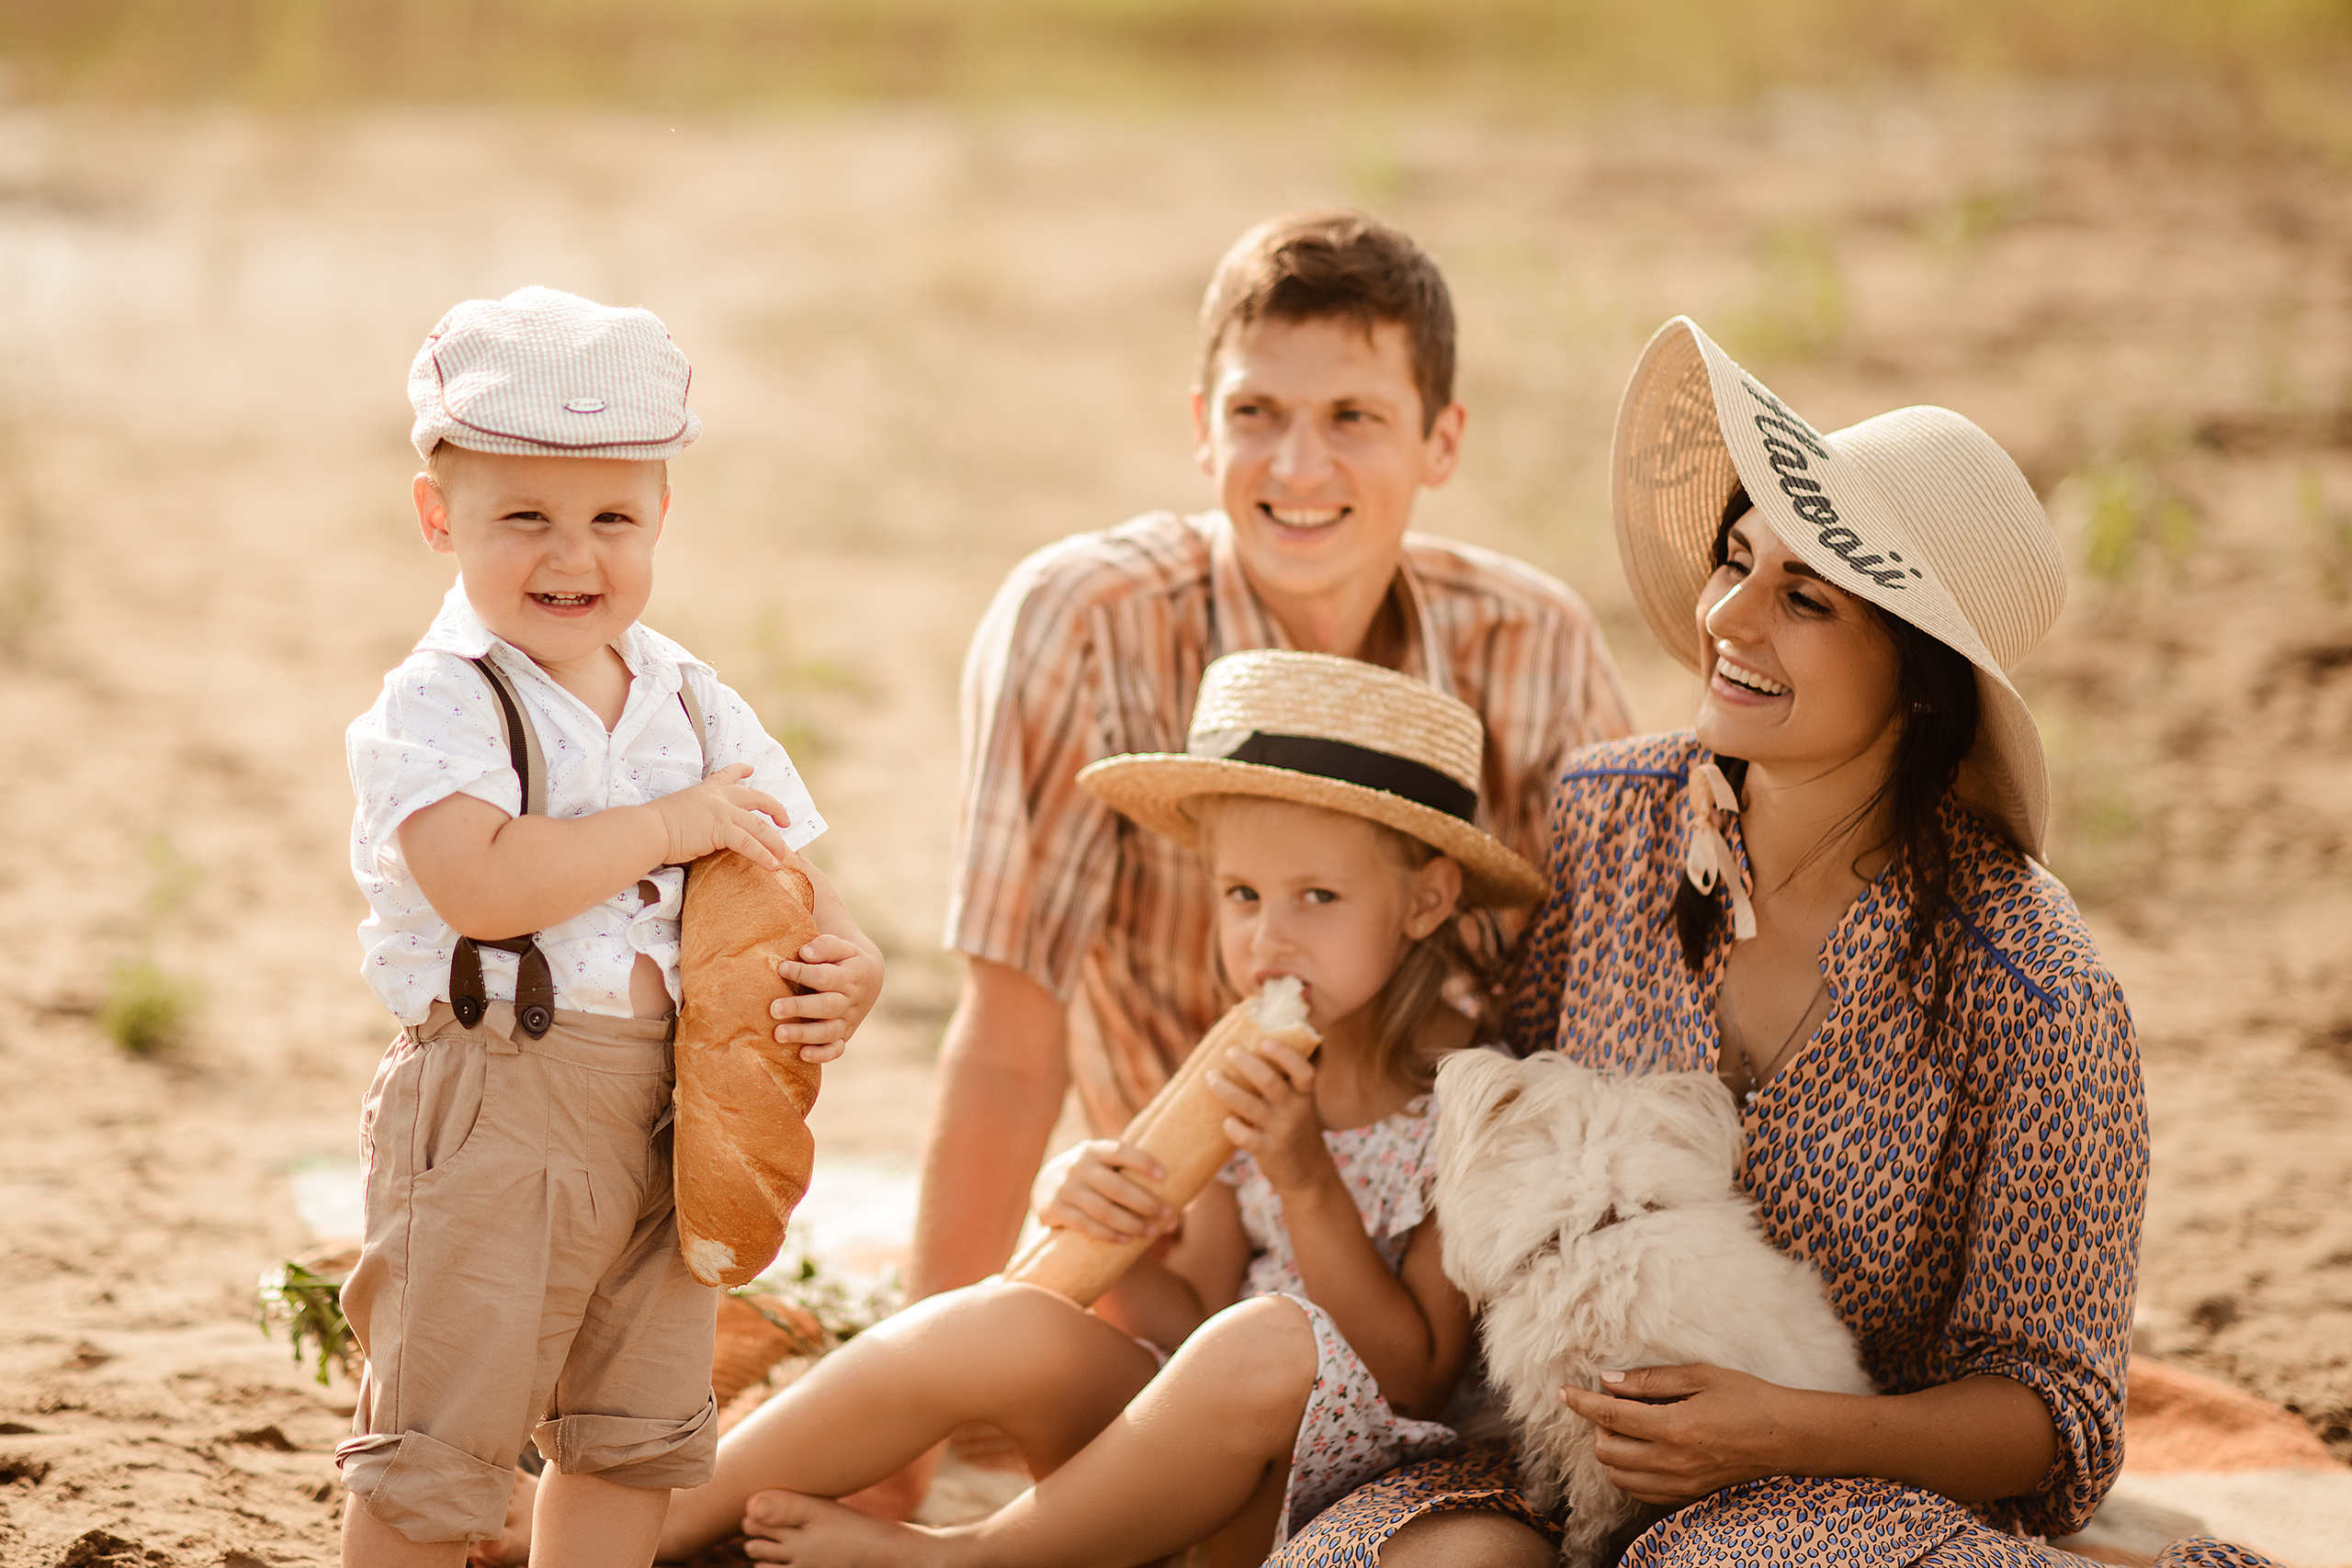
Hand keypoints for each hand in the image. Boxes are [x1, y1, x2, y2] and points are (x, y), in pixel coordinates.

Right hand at [645, 763, 794, 868]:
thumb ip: (693, 816)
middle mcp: (718, 798)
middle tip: (786, 820)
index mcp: (705, 791)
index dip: (740, 770)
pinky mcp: (721, 829)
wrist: (648, 829)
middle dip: (775, 808)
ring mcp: (722, 812)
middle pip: (756, 798)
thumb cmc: (655, 826)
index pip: (726, 775)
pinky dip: (764, 855)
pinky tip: (773, 865)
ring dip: (775, 843)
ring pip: (759, 826)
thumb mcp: (678, 812)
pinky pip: (750, 843)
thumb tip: (695, 830)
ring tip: (783, 857)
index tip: (750, 768)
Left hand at [770, 855, 883, 1061]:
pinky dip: (821, 1053)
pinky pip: (836, 1048)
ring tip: (777, 1033)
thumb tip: (785, 853)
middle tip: (773, 1006)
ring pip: (829, 1027)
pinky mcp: (843, 1034)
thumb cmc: (834, 943)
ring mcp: (850, 1016)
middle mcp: (855, 993)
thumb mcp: (829, 920)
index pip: (833, 965)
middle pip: (829, 1001)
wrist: (864, 973)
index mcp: (856, 963)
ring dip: (804, 1032)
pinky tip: (801, 1054)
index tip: (791, 957)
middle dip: (801, 1003)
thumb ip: (809, 892)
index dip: (813, 963)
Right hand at [1032, 1139, 1171, 1242]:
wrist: (1045, 1184)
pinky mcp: (1055, 1210)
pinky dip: (1108, 1234)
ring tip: (1151, 1232)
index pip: (1120, 1151)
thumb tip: (1176, 1209)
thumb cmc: (1092, 1176)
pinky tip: (1126, 1240)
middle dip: (1143, 1201)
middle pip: (1115, 1186)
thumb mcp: (1103, 1165)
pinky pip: (1085, 1225)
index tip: (1164, 1176)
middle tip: (1166, 1213)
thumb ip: (1130, 1177)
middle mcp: (1078, 1166)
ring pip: (1101, 1209)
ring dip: (1130, 1223)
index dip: (1142, 1162)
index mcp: (1094, 1150)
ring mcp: (1065, 1189)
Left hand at [1206, 1038, 1327, 1191]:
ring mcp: (1282, 1131)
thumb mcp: (1296, 1104)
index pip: (1303, 1072)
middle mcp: (1296, 1111)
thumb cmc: (1292, 1126)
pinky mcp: (1268, 1151)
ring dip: (1226, 1089)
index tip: (1265, 1042)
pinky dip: (1232, 1126)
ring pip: (1250, 1106)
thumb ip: (1280, 1083)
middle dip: (1246, 1064)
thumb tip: (1244, 1049)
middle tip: (1229, 1051)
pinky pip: (1245, 1136)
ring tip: (1211, 1077)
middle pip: (1270, 1082)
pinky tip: (1226, 1120)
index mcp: (1304, 1096)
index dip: (1286, 1055)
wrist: (1306, 1171)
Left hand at [1557, 1364, 1798, 1505]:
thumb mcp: (1700, 1376)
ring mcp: (1679, 1484)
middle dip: (1598, 1427)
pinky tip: (1642, 1451)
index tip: (1564, 1391)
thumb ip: (1650, 1381)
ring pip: (1619, 1477)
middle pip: (1607, 1451)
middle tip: (1612, 1405)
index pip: (1610, 1417)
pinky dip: (1630, 1472)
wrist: (1786, 1437)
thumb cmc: (1746, 1398)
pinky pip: (1641, 1492)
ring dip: (1612, 1451)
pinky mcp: (1688, 1496)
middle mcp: (1672, 1462)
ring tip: (1627, 1428)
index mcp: (1673, 1427)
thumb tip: (1608, 1381)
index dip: (1581, 1402)